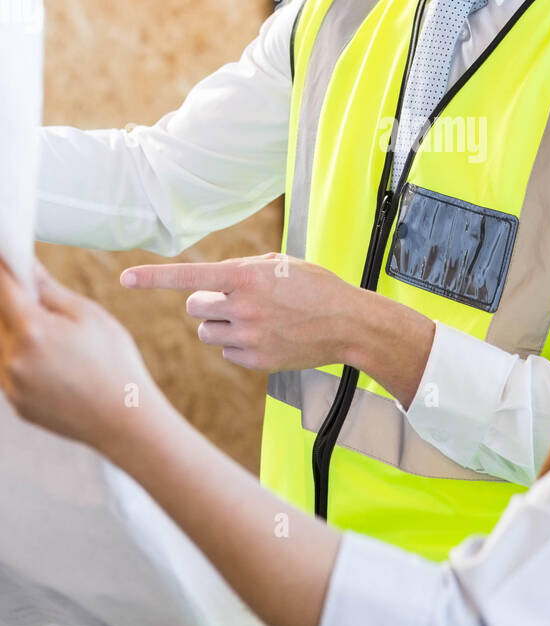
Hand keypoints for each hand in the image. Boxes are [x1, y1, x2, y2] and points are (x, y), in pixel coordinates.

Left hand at [0, 257, 159, 450]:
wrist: (124, 421)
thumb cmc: (115, 363)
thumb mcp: (88, 315)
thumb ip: (48, 289)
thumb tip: (24, 264)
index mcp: (31, 330)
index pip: (2, 286)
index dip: (4, 267)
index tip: (8, 257)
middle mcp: (11, 358)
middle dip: (14, 303)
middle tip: (43, 303)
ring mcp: (9, 384)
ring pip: (3, 342)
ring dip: (18, 331)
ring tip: (59, 343)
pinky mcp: (14, 403)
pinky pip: (9, 368)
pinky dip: (24, 357)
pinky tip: (57, 364)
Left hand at [118, 253, 357, 371]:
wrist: (348, 324)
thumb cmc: (316, 288)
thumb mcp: (282, 264)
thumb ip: (244, 269)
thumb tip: (216, 280)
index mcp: (247, 277)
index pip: (189, 276)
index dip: (153, 277)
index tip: (126, 278)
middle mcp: (242, 307)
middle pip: (194, 307)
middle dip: (206, 303)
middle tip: (232, 301)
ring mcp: (248, 337)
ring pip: (207, 332)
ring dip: (220, 324)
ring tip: (253, 319)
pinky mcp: (256, 361)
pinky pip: (227, 351)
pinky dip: (238, 344)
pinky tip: (265, 336)